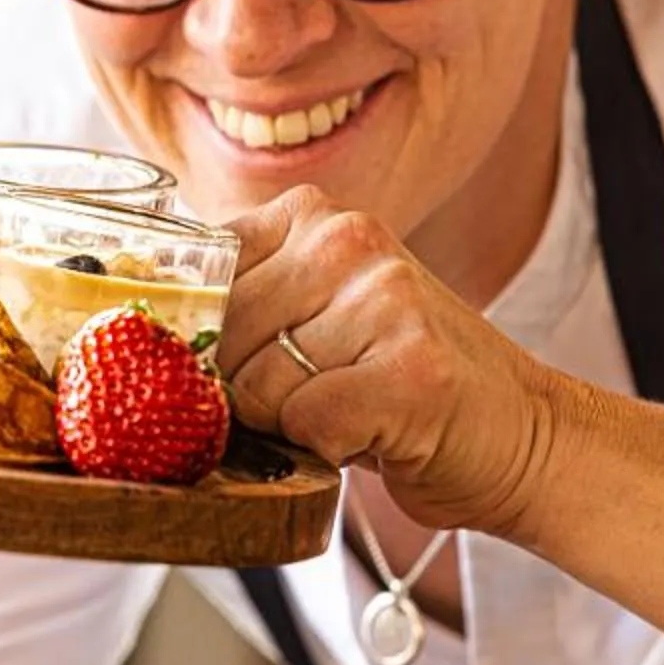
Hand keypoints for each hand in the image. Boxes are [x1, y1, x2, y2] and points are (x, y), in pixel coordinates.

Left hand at [214, 186, 557, 537]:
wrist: (523, 433)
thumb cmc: (403, 382)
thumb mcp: (318, 312)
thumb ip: (244, 304)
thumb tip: (140, 340)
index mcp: (314, 214)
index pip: (198, 277)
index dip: (201, 342)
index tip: (232, 369)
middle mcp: (349, 239)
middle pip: (220, 339)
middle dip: (250, 392)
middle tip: (314, 396)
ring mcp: (385, 299)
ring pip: (258, 388)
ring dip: (293, 424)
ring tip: (352, 409)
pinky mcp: (409, 371)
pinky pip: (307, 425)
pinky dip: (328, 450)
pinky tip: (376, 432)